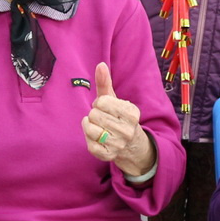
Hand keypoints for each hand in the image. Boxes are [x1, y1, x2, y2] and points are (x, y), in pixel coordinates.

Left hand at [82, 62, 154, 176]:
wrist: (130, 145)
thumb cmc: (118, 117)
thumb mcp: (114, 99)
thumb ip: (105, 83)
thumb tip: (100, 64)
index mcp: (131, 113)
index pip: (101, 101)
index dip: (99, 103)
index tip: (106, 109)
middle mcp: (127, 130)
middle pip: (94, 114)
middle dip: (94, 114)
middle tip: (102, 119)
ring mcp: (118, 144)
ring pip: (90, 129)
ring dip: (89, 126)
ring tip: (98, 127)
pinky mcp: (108, 156)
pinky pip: (89, 144)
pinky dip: (88, 139)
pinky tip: (96, 138)